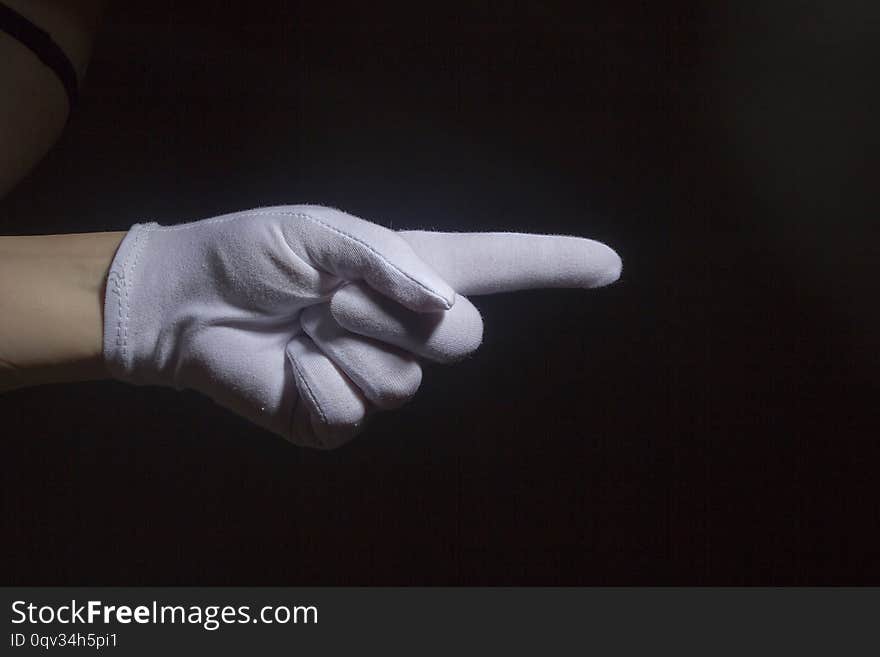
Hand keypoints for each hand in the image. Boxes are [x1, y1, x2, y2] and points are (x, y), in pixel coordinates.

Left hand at [103, 205, 620, 448]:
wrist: (187, 303)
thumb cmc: (255, 254)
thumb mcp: (322, 232)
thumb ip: (388, 259)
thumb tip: (441, 308)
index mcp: (409, 274)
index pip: (500, 267)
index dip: (554, 265)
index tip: (607, 265)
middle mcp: (404, 328)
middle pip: (462, 340)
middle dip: (395, 316)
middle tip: (333, 299)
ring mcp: (375, 378)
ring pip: (402, 382)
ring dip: (342, 346)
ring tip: (303, 326)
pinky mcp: (337, 420)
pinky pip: (352, 413)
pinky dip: (312, 385)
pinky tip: (288, 367)